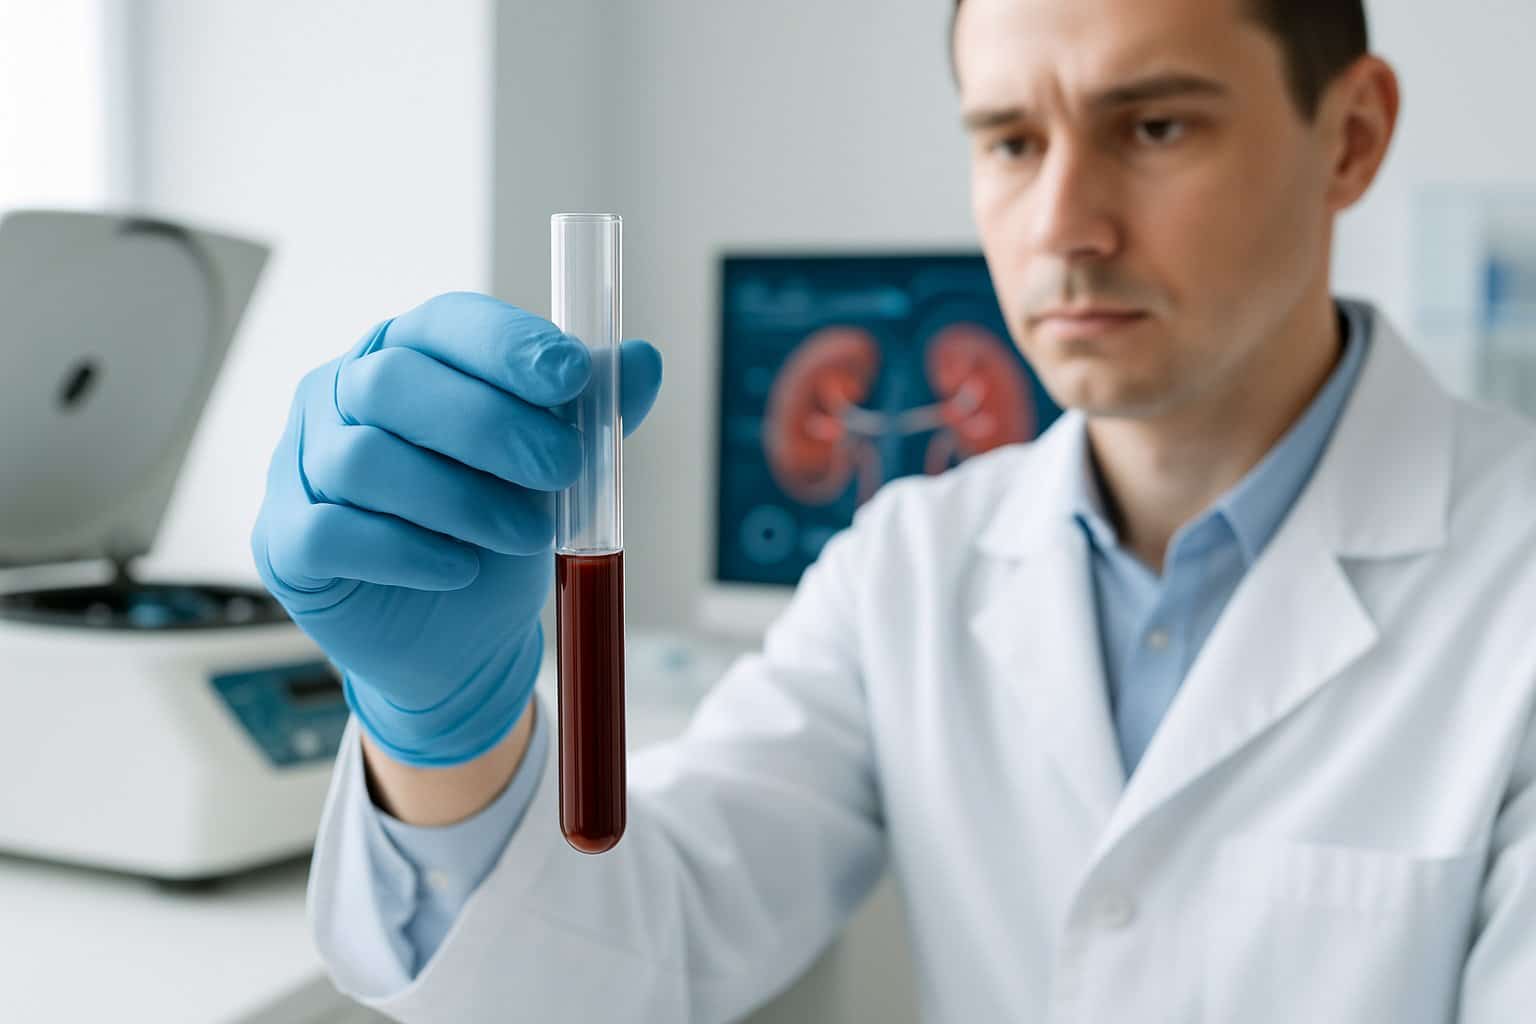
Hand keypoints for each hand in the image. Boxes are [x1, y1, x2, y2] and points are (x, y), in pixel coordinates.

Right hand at [251, 292, 661, 765]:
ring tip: (524, 534)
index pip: (444, 323)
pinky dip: (405, 552)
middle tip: (562, 469)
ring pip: (363, 460)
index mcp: (410, 353)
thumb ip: (592, 415)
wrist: (459, 639)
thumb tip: (644, 361)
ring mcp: (301, 464)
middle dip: (489, 425)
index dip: (506, 344)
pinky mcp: (285, 540)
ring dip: (459, 500)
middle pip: (392, 382)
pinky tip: (457, 568)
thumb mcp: (555, 470)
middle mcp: (340, 393)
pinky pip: (330, 532)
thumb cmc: (497, 530)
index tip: (570, 377)